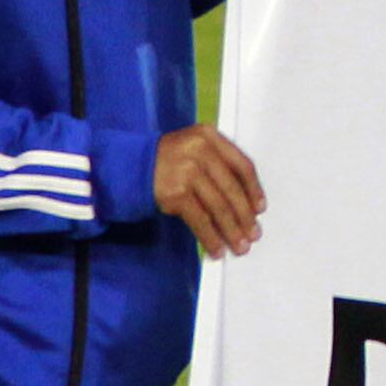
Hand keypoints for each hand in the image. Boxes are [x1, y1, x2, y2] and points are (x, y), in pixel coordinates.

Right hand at [154, 125, 263, 257]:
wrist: (126, 167)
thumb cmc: (166, 161)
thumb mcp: (193, 149)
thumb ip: (218, 165)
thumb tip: (247, 203)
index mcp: (209, 136)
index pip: (241, 165)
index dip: (253, 189)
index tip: (260, 209)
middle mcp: (200, 150)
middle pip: (232, 189)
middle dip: (245, 216)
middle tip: (253, 235)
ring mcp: (187, 171)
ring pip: (218, 207)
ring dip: (231, 231)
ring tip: (240, 247)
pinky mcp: (175, 193)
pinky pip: (200, 220)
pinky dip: (210, 238)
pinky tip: (216, 250)